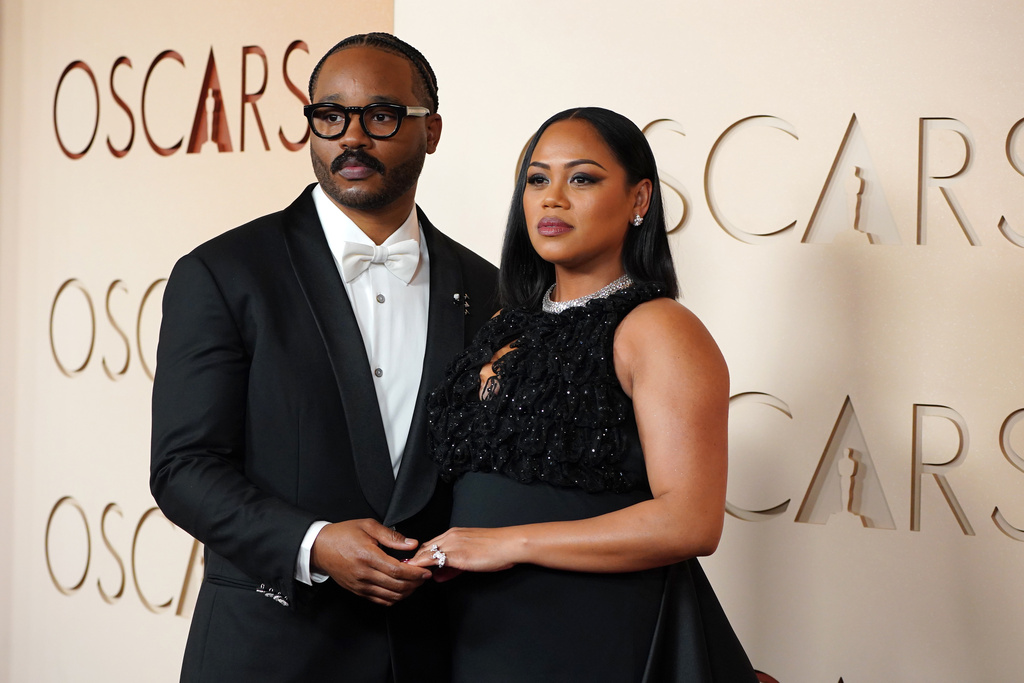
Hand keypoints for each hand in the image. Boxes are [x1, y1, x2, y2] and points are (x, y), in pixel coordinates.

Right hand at [311, 519, 432, 605]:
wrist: (320, 547)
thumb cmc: (343, 534)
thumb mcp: (368, 526)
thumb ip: (392, 536)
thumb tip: (411, 544)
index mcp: (368, 556)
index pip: (397, 570)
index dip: (415, 573)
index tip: (425, 571)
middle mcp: (364, 574)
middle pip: (396, 585)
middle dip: (415, 583)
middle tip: (424, 577)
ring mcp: (360, 585)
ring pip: (390, 596)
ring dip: (406, 592)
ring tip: (414, 583)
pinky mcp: (357, 591)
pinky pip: (380, 600)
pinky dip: (393, 598)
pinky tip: (400, 590)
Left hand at [407, 527, 519, 575]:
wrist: (510, 545)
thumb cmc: (498, 549)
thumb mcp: (474, 554)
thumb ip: (457, 564)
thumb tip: (443, 573)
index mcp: (456, 532)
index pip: (432, 544)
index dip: (423, 556)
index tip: (419, 566)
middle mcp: (451, 535)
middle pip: (425, 548)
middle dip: (417, 561)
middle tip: (414, 574)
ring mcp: (453, 543)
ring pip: (426, 552)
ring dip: (417, 564)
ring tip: (414, 577)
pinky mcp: (456, 554)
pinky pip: (432, 559)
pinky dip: (422, 566)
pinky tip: (419, 574)